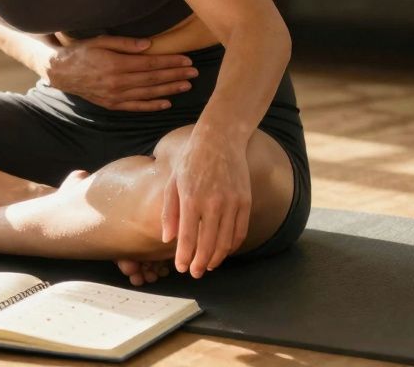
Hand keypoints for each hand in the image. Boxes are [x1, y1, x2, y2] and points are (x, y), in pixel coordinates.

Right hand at [38, 35, 197, 111]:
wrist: (60, 72)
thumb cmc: (81, 52)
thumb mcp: (100, 41)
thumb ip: (124, 43)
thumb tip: (149, 45)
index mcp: (116, 65)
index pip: (150, 64)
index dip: (170, 62)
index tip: (187, 60)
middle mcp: (117, 83)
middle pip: (153, 79)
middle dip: (176, 75)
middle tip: (194, 72)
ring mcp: (115, 96)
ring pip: (148, 94)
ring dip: (169, 90)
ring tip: (187, 85)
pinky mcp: (112, 104)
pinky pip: (136, 106)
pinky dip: (152, 106)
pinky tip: (167, 103)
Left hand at [161, 128, 251, 277]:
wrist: (220, 140)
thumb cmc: (191, 161)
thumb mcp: (172, 183)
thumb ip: (169, 212)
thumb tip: (167, 238)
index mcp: (191, 198)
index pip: (187, 237)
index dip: (184, 256)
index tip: (181, 268)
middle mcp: (213, 203)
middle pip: (208, 243)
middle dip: (200, 262)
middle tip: (194, 273)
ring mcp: (232, 203)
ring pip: (226, 241)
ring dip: (216, 257)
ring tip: (207, 265)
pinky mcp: (246, 201)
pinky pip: (240, 231)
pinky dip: (233, 245)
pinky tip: (224, 251)